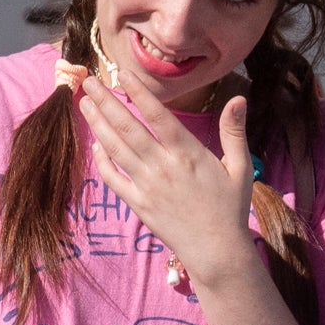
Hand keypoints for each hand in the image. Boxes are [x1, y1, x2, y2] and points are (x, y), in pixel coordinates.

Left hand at [76, 74, 258, 290]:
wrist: (217, 251)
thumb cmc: (230, 208)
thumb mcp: (240, 167)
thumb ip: (234, 131)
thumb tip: (239, 98)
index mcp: (188, 153)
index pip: (158, 116)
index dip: (138, 93)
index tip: (122, 74)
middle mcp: (163, 167)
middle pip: (128, 128)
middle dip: (106, 102)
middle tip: (88, 82)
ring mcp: (147, 186)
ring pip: (116, 149)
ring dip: (98, 125)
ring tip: (84, 104)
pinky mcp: (138, 204)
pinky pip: (113, 178)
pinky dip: (101, 160)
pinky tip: (96, 144)